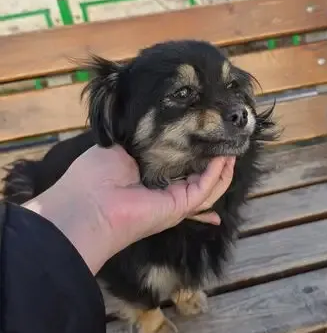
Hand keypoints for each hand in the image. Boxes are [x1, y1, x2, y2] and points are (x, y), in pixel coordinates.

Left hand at [24, 145, 234, 273]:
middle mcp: (163, 192)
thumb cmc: (94, 176)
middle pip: (198, 179)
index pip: (177, 170)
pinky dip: (217, 172)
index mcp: (147, 179)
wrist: (86, 205)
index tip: (205, 140)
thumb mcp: (117, 148)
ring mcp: (173, 201)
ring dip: (222, 168)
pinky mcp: (180, 206)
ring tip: (233, 147)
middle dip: (215, 164)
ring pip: (208, 186)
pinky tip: (224, 155)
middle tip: (226, 142)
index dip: (193, 158)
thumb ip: (141, 140)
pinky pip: (205, 188)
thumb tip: (156, 126)